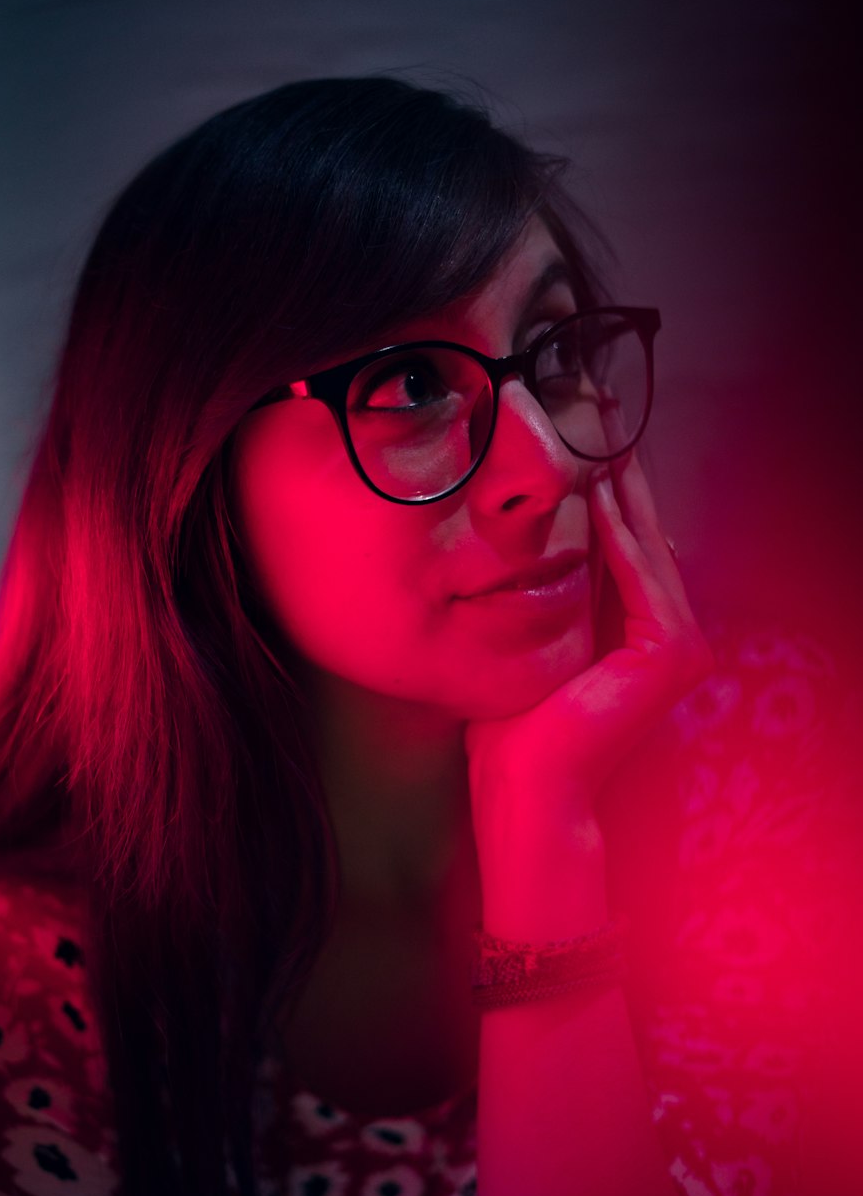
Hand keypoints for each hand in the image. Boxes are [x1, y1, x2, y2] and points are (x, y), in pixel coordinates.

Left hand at [464, 451, 714, 821]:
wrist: (526, 787)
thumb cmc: (515, 725)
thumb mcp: (531, 640)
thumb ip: (545, 593)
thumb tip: (520, 539)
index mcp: (644, 633)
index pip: (625, 543)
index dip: (604, 487)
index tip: (579, 434)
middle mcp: (673, 636)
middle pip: (640, 534)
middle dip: (618, 472)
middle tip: (597, 408)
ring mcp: (681, 645)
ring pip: (644, 545)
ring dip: (622, 486)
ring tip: (599, 431)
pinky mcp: (671, 653)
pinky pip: (640, 575)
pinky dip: (618, 531)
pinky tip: (597, 487)